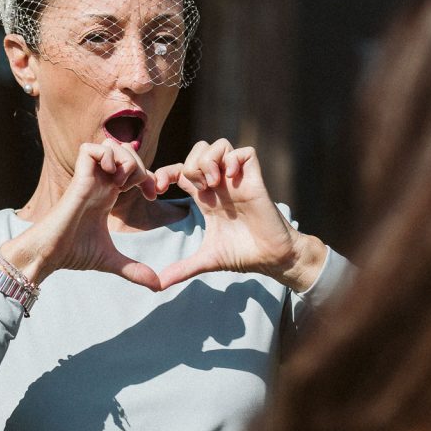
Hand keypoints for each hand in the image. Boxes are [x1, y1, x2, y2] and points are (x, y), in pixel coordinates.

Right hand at [0, 140, 160, 287]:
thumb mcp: (111, 260)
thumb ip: (134, 270)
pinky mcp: (77, 178)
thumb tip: (158, 286)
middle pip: (124, 150)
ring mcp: (88, 178)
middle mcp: (99, 182)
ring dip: (124, 158)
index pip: (132, 169)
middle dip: (140, 164)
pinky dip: (105, 156)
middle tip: (142, 188)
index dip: (148, 176)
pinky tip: (111, 178)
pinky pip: (90, 148)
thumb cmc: (72, 253)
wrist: (48, 255)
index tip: (153, 196)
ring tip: (124, 183)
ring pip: (110, 144)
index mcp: (107, 194)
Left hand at [152, 139, 327, 290]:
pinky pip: (244, 152)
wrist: (272, 258)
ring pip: (218, 145)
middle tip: (196, 189)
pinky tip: (230, 179)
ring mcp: (237, 180)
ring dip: (209, 160)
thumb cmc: (243, 255)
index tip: (158, 191)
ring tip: (213, 183)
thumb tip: (158, 285)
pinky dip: (233, 160)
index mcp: (206, 198)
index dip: (166, 173)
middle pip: (198, 150)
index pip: (180, 171)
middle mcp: (220, 184)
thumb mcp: (207, 260)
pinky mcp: (255, 179)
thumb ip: (183, 269)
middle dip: (188, 164)